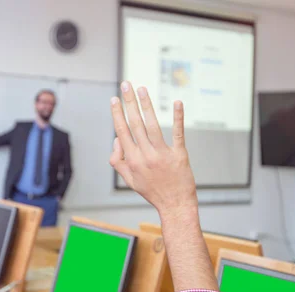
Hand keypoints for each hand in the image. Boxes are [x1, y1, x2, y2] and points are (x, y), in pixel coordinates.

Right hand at [109, 81, 196, 215]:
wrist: (175, 205)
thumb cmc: (152, 191)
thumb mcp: (129, 180)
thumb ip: (118, 160)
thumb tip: (117, 138)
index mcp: (132, 160)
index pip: (122, 131)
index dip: (117, 114)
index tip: (114, 98)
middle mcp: (145, 156)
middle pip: (135, 124)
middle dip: (129, 102)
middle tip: (126, 84)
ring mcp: (162, 155)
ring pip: (152, 125)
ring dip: (146, 105)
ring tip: (142, 89)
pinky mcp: (179, 155)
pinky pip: (177, 133)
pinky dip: (177, 117)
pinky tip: (177, 103)